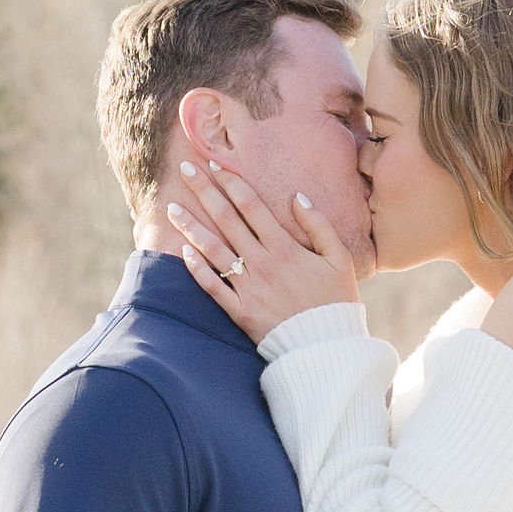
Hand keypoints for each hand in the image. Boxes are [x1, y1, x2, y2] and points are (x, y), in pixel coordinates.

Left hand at [167, 157, 357, 340]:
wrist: (325, 347)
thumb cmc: (336, 301)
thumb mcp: (340, 259)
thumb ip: (319, 226)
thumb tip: (297, 197)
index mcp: (285, 248)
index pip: (251, 206)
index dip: (231, 182)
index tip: (215, 164)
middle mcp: (262, 263)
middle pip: (227, 220)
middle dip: (204, 191)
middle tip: (185, 169)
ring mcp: (248, 288)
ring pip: (213, 250)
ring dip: (190, 226)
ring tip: (172, 208)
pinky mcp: (240, 312)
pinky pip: (213, 287)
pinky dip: (197, 269)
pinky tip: (183, 251)